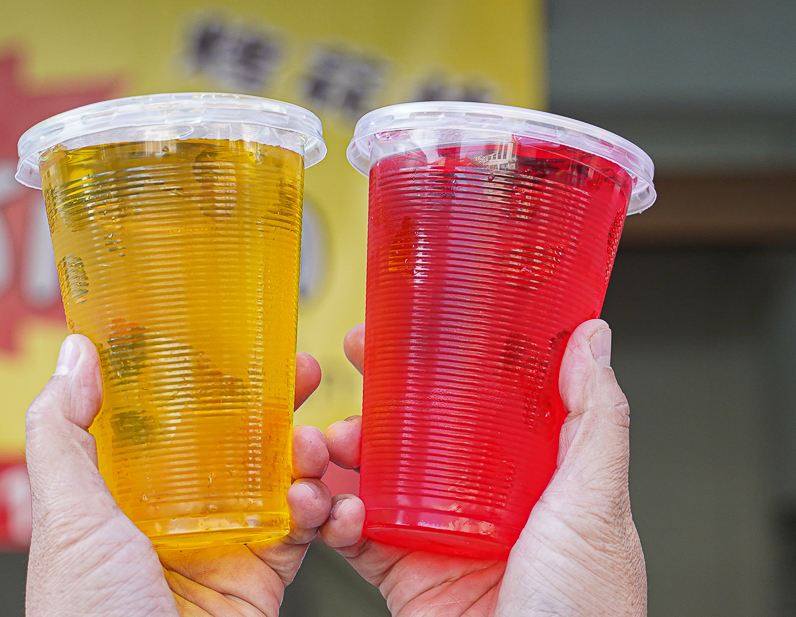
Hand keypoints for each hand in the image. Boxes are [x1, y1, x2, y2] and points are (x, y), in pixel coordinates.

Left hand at [25, 334, 329, 616]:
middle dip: (275, 402)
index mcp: (129, 490)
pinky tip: (321, 499)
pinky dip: (323, 509)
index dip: (208, 374)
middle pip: (237, 439)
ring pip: (280, 477)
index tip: (235, 340)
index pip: (174, 414)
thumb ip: (63, 433)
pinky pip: (306, 530)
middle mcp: (180, 512)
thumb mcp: (66, 518)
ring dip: (305, 452)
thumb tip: (75, 353)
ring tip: (314, 445)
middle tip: (302, 371)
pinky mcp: (264, 577)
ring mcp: (226, 543)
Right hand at [321, 320, 645, 616]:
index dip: (441, 360)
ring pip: (375, 479)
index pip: (479, 399)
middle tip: (350, 364)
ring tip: (327, 444)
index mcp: (530, 475)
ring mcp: (439, 539)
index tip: (409, 325)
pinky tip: (335, 507)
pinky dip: (334, 517)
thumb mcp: (596, 504)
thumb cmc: (584, 613)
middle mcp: (480, 502)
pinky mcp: (405, 577)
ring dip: (342, 454)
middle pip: (416, 432)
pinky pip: (356, 537)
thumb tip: (592, 338)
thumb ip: (594, 419)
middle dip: (376, 396)